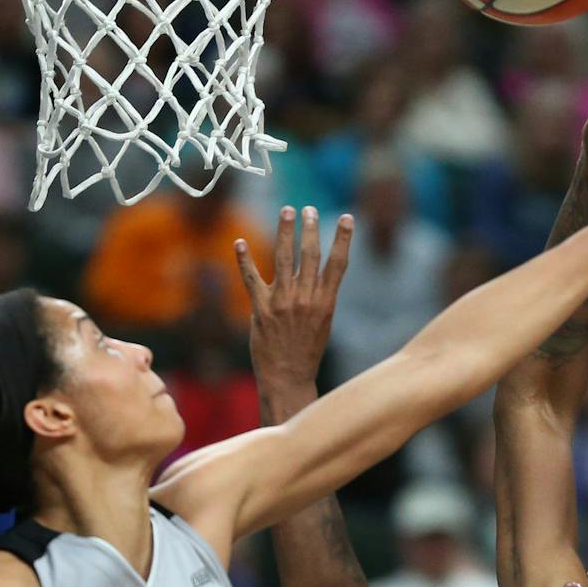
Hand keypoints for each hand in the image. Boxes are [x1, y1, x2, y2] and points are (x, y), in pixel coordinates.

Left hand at [235, 205, 352, 388]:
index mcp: (325, 302)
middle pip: (310, 255)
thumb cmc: (307, 350)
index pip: (338, 264)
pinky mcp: (261, 308)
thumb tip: (314, 270)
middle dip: (311, 228)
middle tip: (309, 209)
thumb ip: (319, 295)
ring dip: (285, 231)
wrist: (287, 377)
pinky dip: (244, 259)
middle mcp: (305, 299)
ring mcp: (282, 302)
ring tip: (287, 211)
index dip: (344, 239)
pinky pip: (251, 278)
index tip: (347, 218)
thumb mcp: (322, 322)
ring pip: (284, 258)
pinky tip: (240, 243)